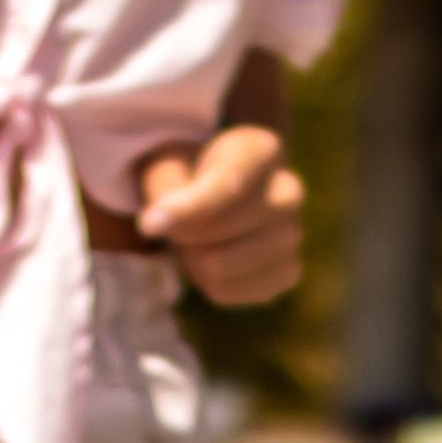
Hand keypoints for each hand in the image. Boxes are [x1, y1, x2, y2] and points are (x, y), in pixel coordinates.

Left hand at [129, 121, 305, 304]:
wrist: (217, 202)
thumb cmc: (188, 178)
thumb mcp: (170, 168)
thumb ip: (164, 188)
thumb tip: (156, 224)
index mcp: (261, 150)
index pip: (228, 185)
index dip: (186, 210)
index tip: (147, 224)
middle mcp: (289, 191)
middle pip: (220, 229)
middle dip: (184, 233)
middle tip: (178, 224)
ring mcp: (294, 235)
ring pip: (220, 266)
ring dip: (192, 259)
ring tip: (197, 240)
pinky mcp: (287, 273)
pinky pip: (227, 292)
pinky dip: (205, 283)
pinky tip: (213, 259)